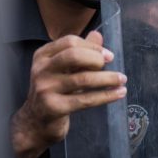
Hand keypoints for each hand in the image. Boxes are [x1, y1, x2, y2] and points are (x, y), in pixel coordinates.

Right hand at [11, 31, 126, 157]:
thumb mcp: (62, 69)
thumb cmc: (53, 91)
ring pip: (83, 79)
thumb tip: (98, 35)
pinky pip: (86, 100)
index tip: (108, 55)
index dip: (92, 46)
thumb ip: (79, 52)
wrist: (36, 122)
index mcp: (42, 56)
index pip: (70, 42)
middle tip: (112, 65)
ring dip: (107, 78)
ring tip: (122, 80)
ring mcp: (46, 89)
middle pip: (73, 56)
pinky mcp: (54, 107)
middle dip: (97, 59)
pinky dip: (106, 96)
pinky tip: (118, 93)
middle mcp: (41, 70)